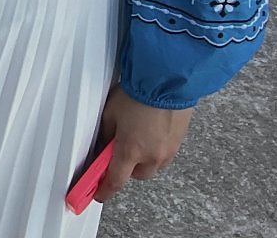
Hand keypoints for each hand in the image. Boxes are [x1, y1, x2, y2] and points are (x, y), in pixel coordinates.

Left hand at [93, 86, 192, 202]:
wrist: (166, 83)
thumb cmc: (137, 95)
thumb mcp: (109, 114)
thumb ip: (106, 135)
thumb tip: (103, 146)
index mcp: (130, 151)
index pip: (115, 181)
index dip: (105, 190)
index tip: (98, 194)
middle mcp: (151, 156)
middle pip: (136, 175)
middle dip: (126, 168)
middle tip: (117, 152)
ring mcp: (167, 151)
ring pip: (152, 166)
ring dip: (142, 160)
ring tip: (135, 138)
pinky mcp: (178, 143)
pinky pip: (164, 155)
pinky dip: (155, 150)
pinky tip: (149, 133)